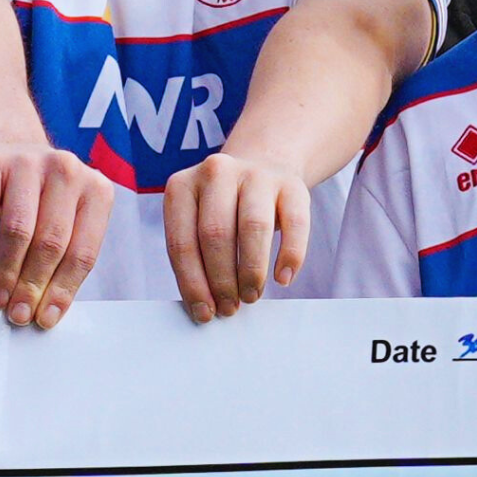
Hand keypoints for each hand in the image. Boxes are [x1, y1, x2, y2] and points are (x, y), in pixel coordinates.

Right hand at [0, 140, 115, 328]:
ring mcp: (27, 163)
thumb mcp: (66, 218)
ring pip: (18, 230)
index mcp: (96, 190)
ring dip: (6, 272)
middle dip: (32, 286)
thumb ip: (62, 259)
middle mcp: (66, 171)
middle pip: (50, 243)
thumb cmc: (41, 197)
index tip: (47, 317)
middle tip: (19, 313)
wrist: (6, 146)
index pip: (82, 252)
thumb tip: (44, 308)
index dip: (63, 290)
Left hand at [159, 151, 316, 319]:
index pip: (182, 242)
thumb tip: (205, 306)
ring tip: (251, 295)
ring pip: (254, 227)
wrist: (263, 164)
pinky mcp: (291, 185)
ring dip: (252, 272)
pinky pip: (295, 224)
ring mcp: (255, 175)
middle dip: (222, 281)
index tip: (204, 312)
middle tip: (230, 307)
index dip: (193, 283)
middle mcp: (217, 173)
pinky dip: (290, 256)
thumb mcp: (197, 220)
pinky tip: (283, 278)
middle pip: (216, 235)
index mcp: (182, 186)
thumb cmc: (224, 207)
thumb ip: (195, 256)